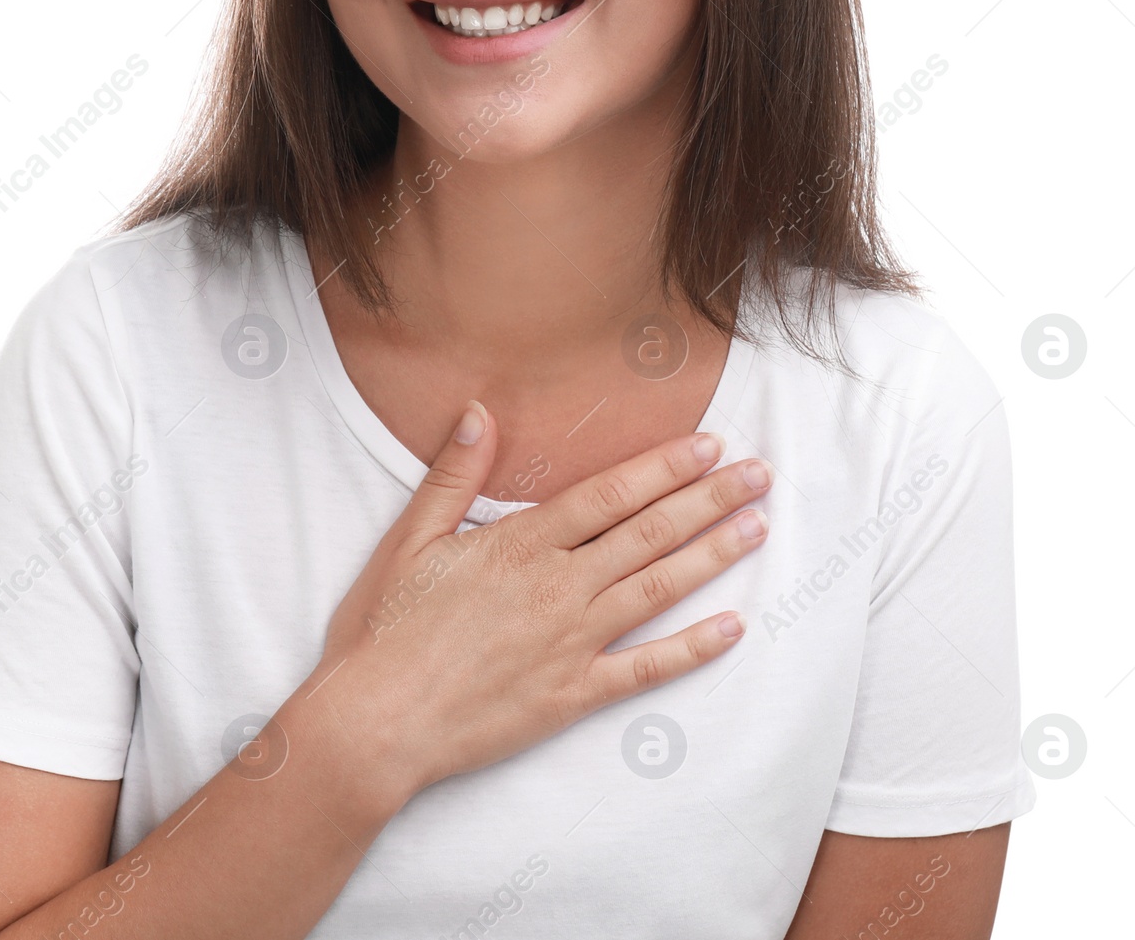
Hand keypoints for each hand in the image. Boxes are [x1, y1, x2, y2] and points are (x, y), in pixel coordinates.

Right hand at [296, 399, 771, 807]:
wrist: (376, 723)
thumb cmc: (385, 629)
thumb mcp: (410, 538)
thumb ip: (454, 473)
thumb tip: (481, 411)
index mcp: (520, 543)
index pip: (610, 493)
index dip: (664, 467)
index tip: (708, 445)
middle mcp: (557, 586)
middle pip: (648, 532)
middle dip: (709, 499)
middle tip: (758, 474)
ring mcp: (570, 642)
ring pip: (658, 589)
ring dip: (712, 556)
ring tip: (757, 528)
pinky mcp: (572, 694)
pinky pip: (645, 669)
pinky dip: (692, 649)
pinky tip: (732, 628)